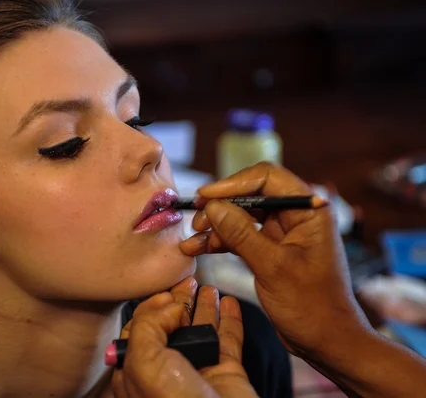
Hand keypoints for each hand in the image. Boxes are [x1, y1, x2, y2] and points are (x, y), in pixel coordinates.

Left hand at [111, 278, 257, 397]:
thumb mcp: (144, 361)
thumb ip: (148, 325)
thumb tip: (172, 307)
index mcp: (138, 372)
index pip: (140, 329)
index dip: (152, 307)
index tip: (165, 292)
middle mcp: (166, 371)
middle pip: (172, 325)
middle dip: (179, 301)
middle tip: (187, 279)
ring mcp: (198, 372)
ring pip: (201, 330)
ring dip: (205, 306)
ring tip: (208, 286)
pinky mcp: (226, 375)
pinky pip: (229, 341)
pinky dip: (230, 320)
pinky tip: (229, 303)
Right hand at [180, 163, 368, 357]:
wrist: (326, 342)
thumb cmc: (312, 306)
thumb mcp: (273, 267)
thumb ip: (241, 234)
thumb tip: (212, 206)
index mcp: (308, 210)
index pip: (267, 178)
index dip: (233, 183)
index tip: (204, 196)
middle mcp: (296, 215)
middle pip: (250, 195)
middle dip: (220, 207)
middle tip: (195, 220)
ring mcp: (282, 232)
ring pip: (241, 216)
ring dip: (216, 226)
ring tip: (192, 239)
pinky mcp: (270, 250)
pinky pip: (240, 236)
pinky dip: (220, 241)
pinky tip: (197, 249)